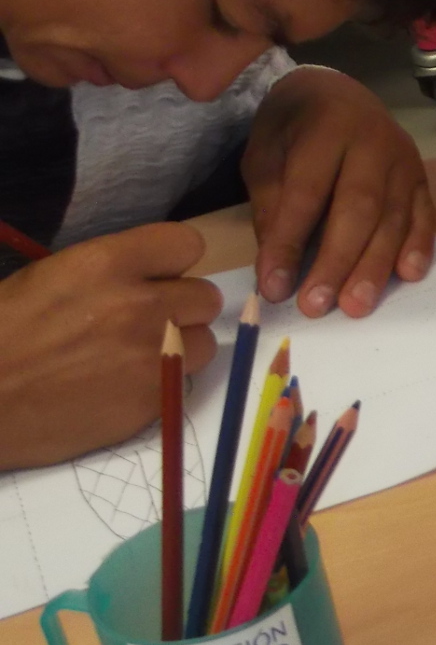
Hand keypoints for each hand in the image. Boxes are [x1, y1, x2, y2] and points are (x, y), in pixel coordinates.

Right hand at [0, 223, 221, 470]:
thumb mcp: (47, 278)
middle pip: (205, 297)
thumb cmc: (0, 334)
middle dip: (182, 309)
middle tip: (148, 324)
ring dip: (181, 348)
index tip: (159, 277)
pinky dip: (163, 384)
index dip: (174, 263)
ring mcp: (152, 354)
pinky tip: (123, 389)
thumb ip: (109, 273)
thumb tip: (146, 277)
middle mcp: (140, 304)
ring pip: (205, 342)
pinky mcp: (154, 399)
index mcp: (106, 264)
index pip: (185, 244)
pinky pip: (184, 382)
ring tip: (138, 359)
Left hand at [242, 68, 434, 317]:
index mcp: (326, 128)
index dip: (290, 242)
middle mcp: (373, 142)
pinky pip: (425, 215)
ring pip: (393, 219)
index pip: (307, 194)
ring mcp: (405, 160)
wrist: (335, 92)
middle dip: (337, 261)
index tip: (274, 286)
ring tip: (355, 306)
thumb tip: (278, 266)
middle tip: (317, 305)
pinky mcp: (422, 178)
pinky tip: (408, 275)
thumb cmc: (293, 129)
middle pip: (358, 209)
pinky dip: (418, 246)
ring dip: (375, 266)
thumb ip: (272, 205)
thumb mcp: (264, 156)